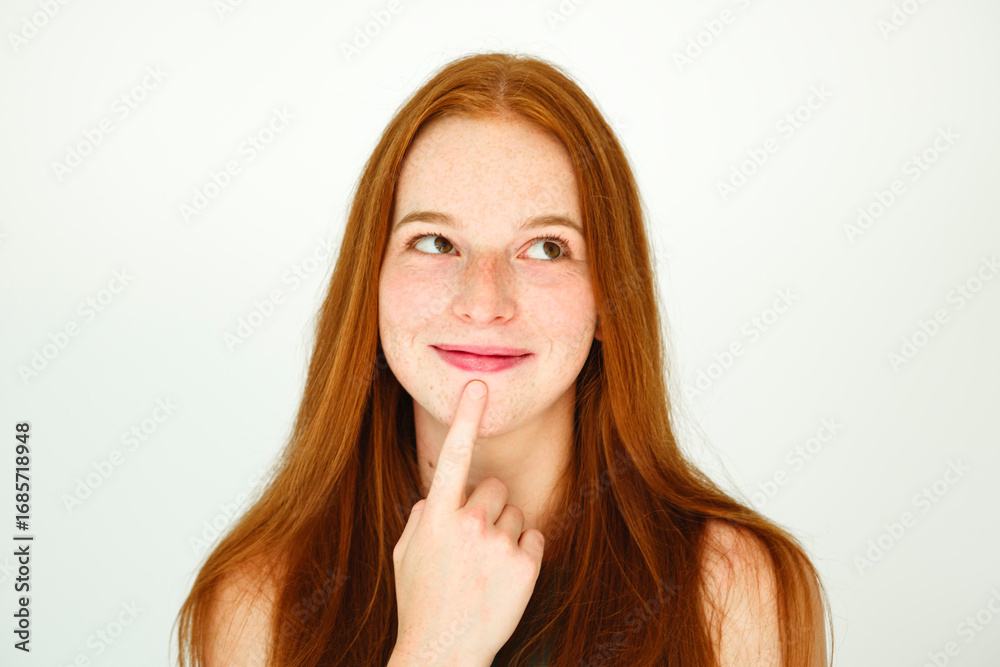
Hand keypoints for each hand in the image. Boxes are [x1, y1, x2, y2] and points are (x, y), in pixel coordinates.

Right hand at [391, 380, 545, 665]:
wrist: (443, 653)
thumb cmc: (421, 602)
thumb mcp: (406, 554)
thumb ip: (423, 516)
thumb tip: (439, 495)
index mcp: (436, 517)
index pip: (452, 456)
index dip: (465, 418)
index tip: (477, 385)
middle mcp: (469, 524)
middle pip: (494, 487)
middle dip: (487, 507)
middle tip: (473, 545)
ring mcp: (499, 545)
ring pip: (514, 513)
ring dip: (504, 533)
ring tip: (484, 569)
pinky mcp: (525, 565)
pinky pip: (533, 537)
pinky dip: (523, 553)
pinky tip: (503, 578)